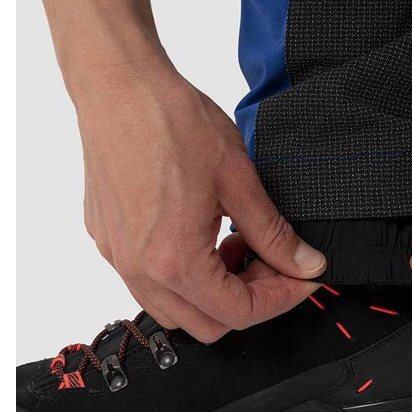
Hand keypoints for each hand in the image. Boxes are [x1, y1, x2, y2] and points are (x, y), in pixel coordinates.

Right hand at [74, 58, 325, 341]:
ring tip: (235, 244)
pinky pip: (146, 279)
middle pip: (206, 324)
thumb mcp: (239, 179)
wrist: (118, 86)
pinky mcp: (107, 238)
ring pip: (173, 308)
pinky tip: (201, 231)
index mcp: (175, 262)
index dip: (282, 298)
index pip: (240, 312)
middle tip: (272, 260)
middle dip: (248, 299)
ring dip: (212, 290)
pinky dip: (181, 272)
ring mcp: (117, 256)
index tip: (303, 276)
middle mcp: (140, 270)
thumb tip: (304, 263)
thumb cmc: (171, 122)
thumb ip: (273, 233)